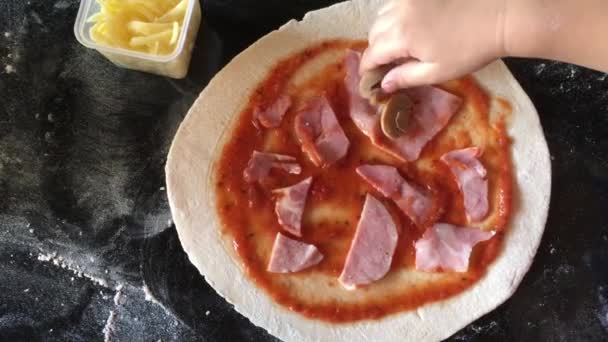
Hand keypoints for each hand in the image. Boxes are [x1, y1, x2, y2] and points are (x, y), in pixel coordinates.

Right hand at [360, 0, 506, 90]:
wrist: (501, 16)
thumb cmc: (471, 49)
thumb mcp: (438, 71)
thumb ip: (406, 77)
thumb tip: (384, 84)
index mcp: (402, 36)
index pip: (372, 54)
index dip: (367, 69)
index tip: (368, 79)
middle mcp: (400, 13)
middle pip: (374, 32)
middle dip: (376, 49)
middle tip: (388, 63)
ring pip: (382, 15)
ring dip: (384, 30)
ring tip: (400, 43)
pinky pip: (397, 2)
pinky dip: (396, 15)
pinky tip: (411, 24)